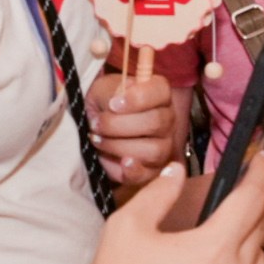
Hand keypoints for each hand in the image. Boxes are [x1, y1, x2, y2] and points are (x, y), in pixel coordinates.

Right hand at [71, 158, 263, 263]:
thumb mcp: (128, 225)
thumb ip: (160, 192)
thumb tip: (177, 172)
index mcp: (214, 249)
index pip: (252, 199)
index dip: (259, 174)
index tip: (260, 160)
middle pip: (258, 230)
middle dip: (251, 207)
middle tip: (237, 194)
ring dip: (249, 245)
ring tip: (225, 236)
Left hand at [88, 63, 185, 187]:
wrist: (96, 124)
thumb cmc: (103, 103)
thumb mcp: (103, 89)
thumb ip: (113, 91)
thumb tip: (120, 98)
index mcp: (159, 94)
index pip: (160, 91)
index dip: (137, 98)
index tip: (113, 103)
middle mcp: (167, 120)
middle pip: (155, 123)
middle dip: (119, 124)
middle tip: (96, 124)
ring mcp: (163, 146)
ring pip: (153, 150)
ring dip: (118, 146)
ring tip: (98, 140)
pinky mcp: (151, 169)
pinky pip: (148, 174)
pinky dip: (133, 171)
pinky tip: (120, 162)